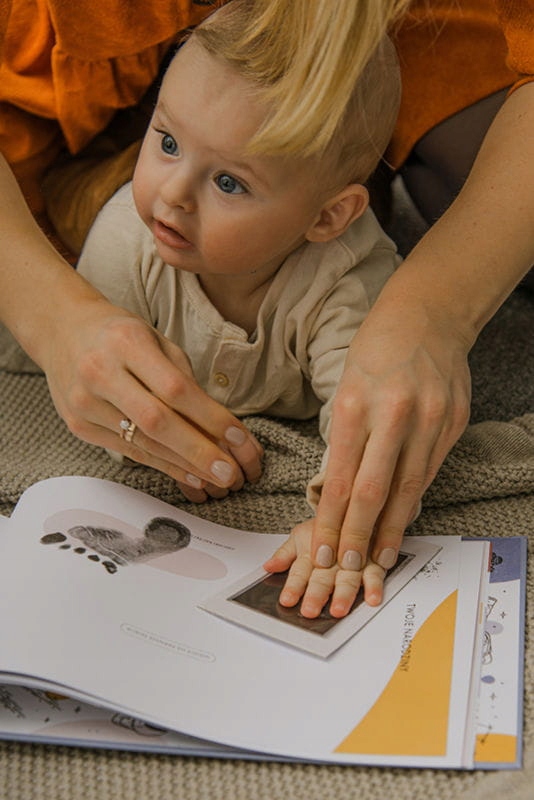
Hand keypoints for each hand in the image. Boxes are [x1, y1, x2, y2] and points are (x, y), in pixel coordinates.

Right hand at [44, 293, 262, 498]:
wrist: (61, 331)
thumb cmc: (118, 334)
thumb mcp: (155, 339)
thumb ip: (183, 377)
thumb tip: (218, 423)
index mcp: (126, 342)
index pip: (175, 388)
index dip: (210, 417)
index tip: (239, 438)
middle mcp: (100, 373)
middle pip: (156, 421)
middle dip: (198, 451)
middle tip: (230, 473)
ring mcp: (85, 403)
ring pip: (142, 443)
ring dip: (184, 465)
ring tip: (216, 479)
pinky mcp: (79, 426)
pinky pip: (128, 452)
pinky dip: (162, 464)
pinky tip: (188, 474)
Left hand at [264, 520, 386, 617]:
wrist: (356, 506)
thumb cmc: (328, 525)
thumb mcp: (302, 535)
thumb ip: (285, 554)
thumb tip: (268, 567)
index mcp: (313, 549)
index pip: (301, 571)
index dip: (294, 586)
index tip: (287, 600)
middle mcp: (333, 554)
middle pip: (323, 575)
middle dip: (316, 593)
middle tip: (310, 610)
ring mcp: (355, 556)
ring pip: (349, 575)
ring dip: (344, 593)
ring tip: (338, 609)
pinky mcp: (375, 558)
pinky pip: (377, 571)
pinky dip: (375, 585)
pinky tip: (372, 598)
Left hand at [310, 289, 471, 599]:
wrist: (427, 316)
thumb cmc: (375, 351)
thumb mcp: (345, 386)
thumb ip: (346, 437)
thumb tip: (339, 491)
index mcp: (354, 404)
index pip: (341, 479)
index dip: (332, 522)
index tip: (324, 552)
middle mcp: (393, 414)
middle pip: (373, 492)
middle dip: (358, 537)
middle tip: (347, 570)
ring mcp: (428, 420)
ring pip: (407, 489)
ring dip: (391, 530)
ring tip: (379, 560)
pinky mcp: (452, 424)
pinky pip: (430, 471)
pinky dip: (414, 500)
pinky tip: (404, 521)